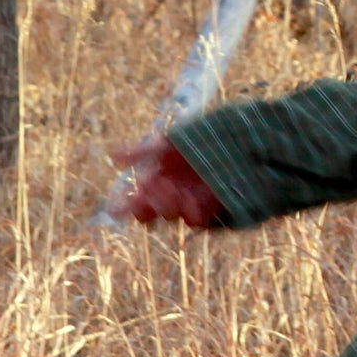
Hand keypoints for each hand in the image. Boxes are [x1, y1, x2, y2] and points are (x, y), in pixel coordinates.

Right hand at [108, 134, 223, 227]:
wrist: (243, 137)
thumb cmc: (204, 137)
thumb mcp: (174, 140)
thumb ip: (144, 150)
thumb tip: (112, 155)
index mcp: (159, 181)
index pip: (137, 203)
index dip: (126, 207)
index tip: (121, 204)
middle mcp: (173, 196)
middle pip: (151, 214)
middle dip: (150, 203)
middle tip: (156, 186)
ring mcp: (192, 203)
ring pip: (174, 217)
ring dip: (171, 205)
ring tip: (178, 190)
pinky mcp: (213, 210)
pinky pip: (198, 219)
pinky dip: (194, 210)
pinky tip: (197, 197)